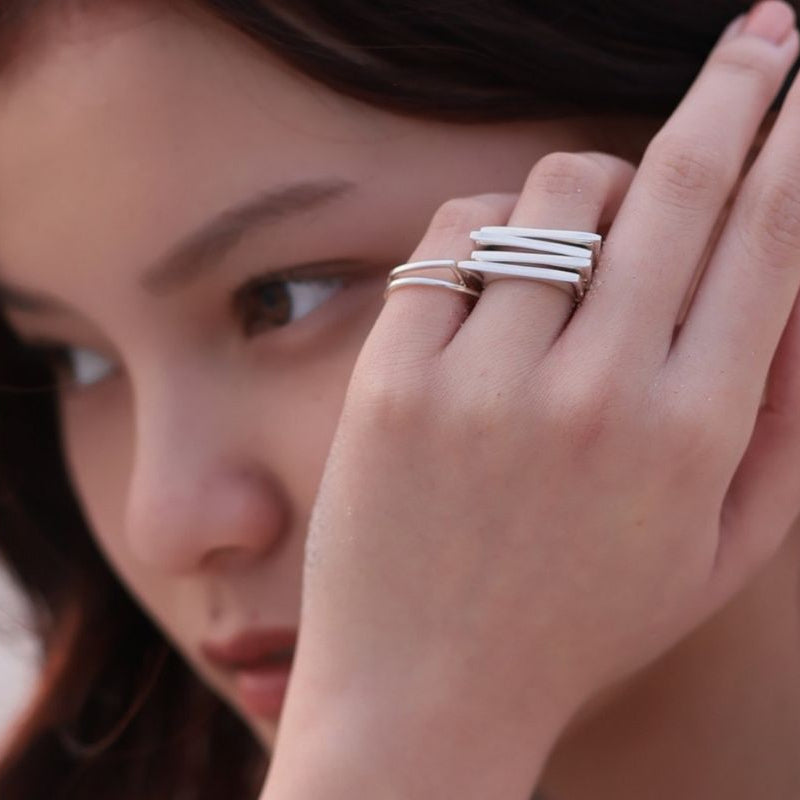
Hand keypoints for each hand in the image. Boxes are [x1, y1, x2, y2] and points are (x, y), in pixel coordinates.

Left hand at [271, 5, 799, 797]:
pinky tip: (494, 278)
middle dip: (734, 91)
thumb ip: (774, 419)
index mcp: (689, 435)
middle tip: (762, 37)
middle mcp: (593, 394)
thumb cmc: (574, 623)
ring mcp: (481, 383)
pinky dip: (485, 226)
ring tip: (585, 238)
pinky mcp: (392, 381)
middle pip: (678, 186)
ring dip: (589, 186)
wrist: (428, 689)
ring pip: (557, 191)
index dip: (796, 137)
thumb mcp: (712, 550)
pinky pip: (453, 235)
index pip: (766, 240)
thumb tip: (792, 290)